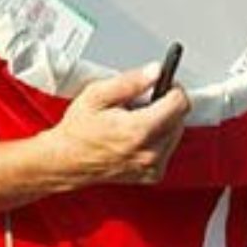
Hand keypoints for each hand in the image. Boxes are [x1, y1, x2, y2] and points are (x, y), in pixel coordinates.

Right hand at [44, 64, 190, 186]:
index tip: (163, 83)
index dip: (172, 87)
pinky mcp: (153, 174)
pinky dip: (158, 138)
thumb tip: (155, 71)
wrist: (66, 161)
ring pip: (176, 132)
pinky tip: (136, 136)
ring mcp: (152, 166)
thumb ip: (130, 81)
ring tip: (134, 120)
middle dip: (164, 104)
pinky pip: (167, 148)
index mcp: (138, 130)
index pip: (179, 103)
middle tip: (139, 103)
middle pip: (180, 117)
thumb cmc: (78, 130)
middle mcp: (150, 152)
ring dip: (162, 121)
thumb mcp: (96, 95)